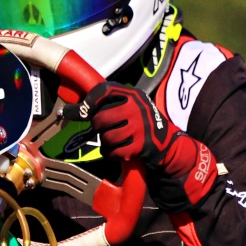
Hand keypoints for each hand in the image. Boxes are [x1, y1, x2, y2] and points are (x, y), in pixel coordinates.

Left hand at [86, 83, 215, 210]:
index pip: (104, 91)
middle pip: (101, 118)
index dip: (88, 102)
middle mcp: (137, 108)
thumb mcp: (132, 106)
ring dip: (105, 142)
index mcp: (133, 95)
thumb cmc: (143, 123)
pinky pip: (113, 152)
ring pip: (106, 137)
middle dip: (98, 127)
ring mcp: (139, 127)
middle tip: (102, 129)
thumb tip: (77, 109)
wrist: (168, 142)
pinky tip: (115, 151)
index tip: (81, 111)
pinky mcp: (140, 146)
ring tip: (112, 140)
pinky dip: (110, 154)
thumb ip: (110, 103)